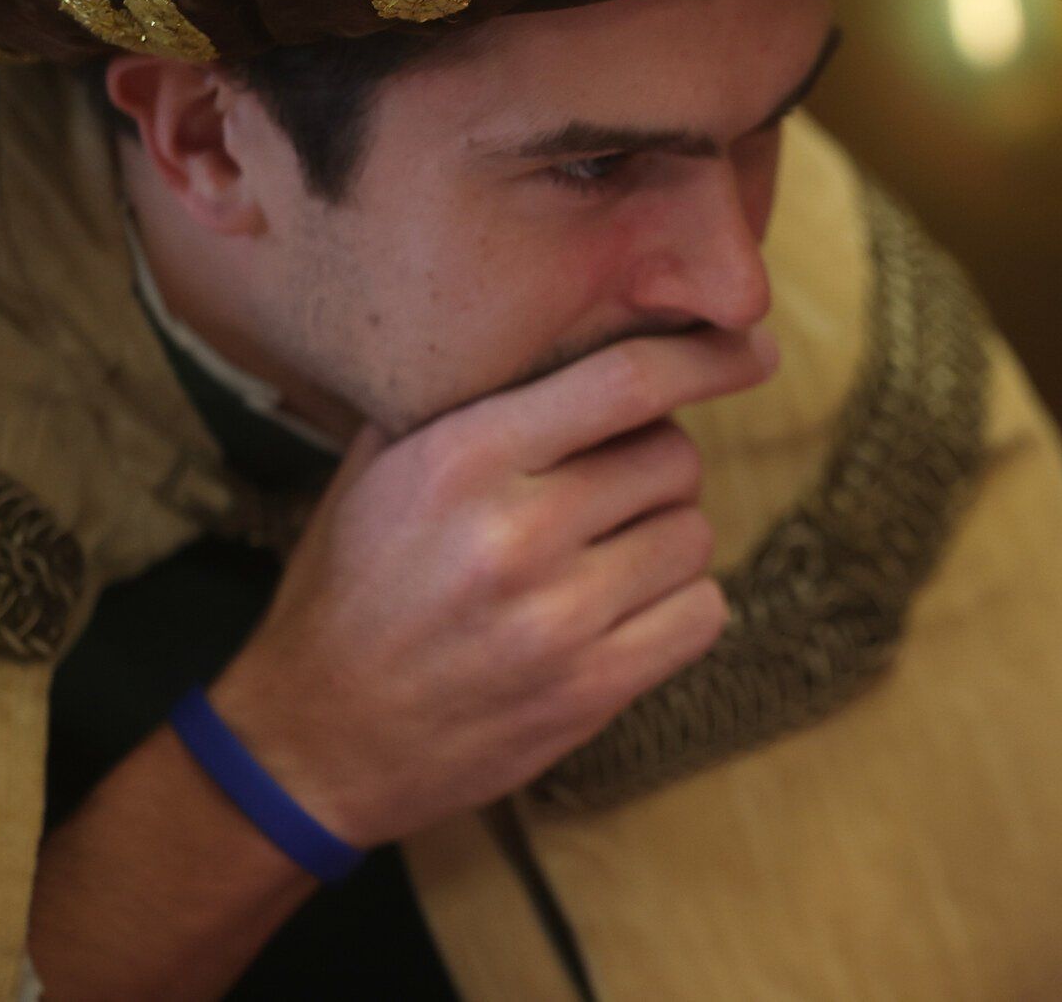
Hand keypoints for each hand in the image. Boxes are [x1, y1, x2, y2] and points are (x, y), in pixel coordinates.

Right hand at [206, 327, 776, 848]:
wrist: (312, 739)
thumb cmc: (352, 585)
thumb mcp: (382, 467)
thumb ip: (476, 396)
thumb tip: (590, 321)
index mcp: (462, 458)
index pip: (625, 381)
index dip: (705, 358)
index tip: (748, 348)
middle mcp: (514, 533)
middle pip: (674, 457)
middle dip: (654, 466)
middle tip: (604, 493)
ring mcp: (557, 619)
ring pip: (694, 534)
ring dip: (665, 537)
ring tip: (599, 557)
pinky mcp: (589, 690)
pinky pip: (703, 614)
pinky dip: (679, 606)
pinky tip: (623, 609)